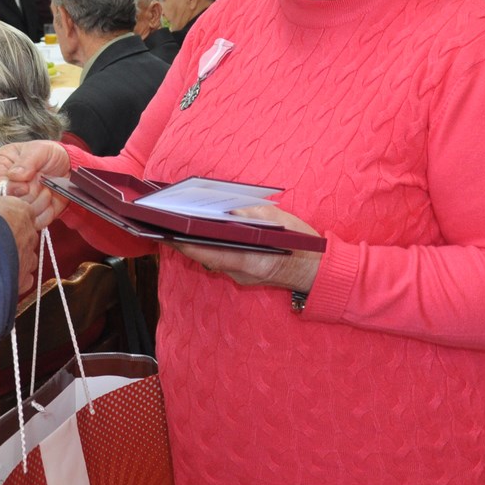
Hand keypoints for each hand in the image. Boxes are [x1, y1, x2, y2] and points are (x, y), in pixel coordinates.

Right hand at [0, 141, 70, 225]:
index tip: (25, 186)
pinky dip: (46, 212)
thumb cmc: (49, 154)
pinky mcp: (29, 215)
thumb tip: (14, 176)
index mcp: (0, 166)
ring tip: (46, 189)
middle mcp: (5, 186)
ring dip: (38, 203)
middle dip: (26, 196)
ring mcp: (17, 203)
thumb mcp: (39, 150)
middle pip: (5, 203)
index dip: (8, 188)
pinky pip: (35, 222)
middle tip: (40, 184)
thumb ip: (26, 161)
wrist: (67, 166)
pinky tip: (50, 199)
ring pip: (21, 215)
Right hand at [0, 191, 40, 297]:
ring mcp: (28, 257)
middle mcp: (30, 234)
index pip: (22, 211)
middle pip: (25, 234)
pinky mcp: (23, 279)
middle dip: (11, 237)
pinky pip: (24, 278)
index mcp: (21, 210)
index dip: (6, 216)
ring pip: (27, 257)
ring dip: (15, 258)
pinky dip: (14, 277)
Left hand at [173, 205, 322, 293]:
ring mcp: (242, 277)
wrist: (317, 272)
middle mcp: (241, 273)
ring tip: (180, 222)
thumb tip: (227, 207)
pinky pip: (221, 259)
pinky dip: (211, 246)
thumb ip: (252, 214)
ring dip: (197, 242)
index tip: (167, 233)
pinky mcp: (244, 275)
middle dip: (186, 239)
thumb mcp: (280, 222)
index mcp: (251, 261)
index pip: (210, 253)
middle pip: (206, 255)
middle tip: (167, 222)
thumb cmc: (302, 246)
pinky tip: (204, 232)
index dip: (186, 244)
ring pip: (212, 258)